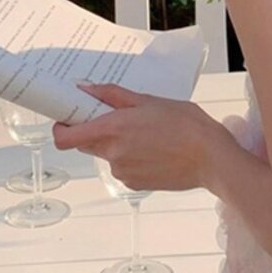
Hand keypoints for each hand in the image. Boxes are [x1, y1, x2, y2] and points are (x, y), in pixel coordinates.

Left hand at [52, 83, 234, 192]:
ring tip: (148, 133)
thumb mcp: (149, 101)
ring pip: (107, 154)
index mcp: (113, 129)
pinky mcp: (134, 184)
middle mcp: (113, 154)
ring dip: (118, 143)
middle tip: (117, 117)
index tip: (68, 117)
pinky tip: (154, 149)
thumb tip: (86, 89)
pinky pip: (123, 166)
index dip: (61, 128)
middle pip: (86, 143)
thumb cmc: (186, 125)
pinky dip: (131, 157)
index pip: (66, 138)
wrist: (210, 158)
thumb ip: (114, 95)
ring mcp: (122, 172)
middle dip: (94, 130)